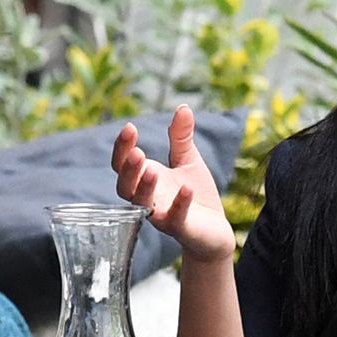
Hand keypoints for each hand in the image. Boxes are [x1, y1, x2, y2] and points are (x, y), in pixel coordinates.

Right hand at [111, 106, 237, 264]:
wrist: (214, 229)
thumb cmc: (195, 193)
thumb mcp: (188, 160)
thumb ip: (181, 137)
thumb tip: (183, 107)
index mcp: (144, 179)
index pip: (122, 164)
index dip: (122, 147)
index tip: (129, 128)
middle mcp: (147, 199)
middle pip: (125, 187)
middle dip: (128, 169)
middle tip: (137, 152)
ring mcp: (161, 216)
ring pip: (142, 205)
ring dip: (144, 188)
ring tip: (152, 170)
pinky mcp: (180, 229)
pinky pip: (174, 219)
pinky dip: (179, 204)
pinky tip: (186, 189)